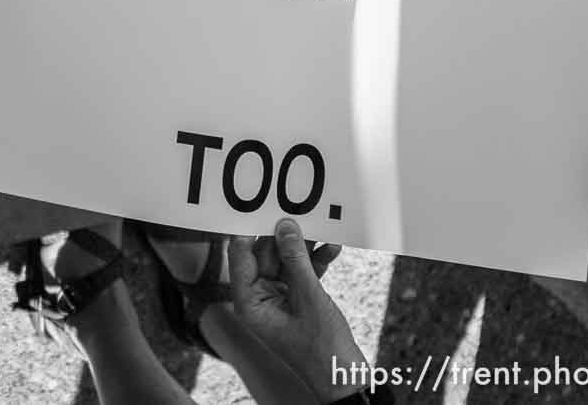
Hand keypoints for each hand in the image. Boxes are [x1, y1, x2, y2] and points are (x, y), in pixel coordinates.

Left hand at [226, 218, 367, 401]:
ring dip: (305, 247)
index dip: (252, 230)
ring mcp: (279, 301)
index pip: (241, 255)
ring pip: (286, 262)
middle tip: (300, 212)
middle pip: (265, 255)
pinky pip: (302, 274)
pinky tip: (332, 247)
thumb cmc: (323, 348)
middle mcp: (258, 300)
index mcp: (248, 303)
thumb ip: (295, 260)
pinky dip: (316, 262)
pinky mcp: (299, 302)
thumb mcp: (309, 298)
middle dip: (284, 236)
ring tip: (321, 227)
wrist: (347, 379)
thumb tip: (284, 226)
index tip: (265, 206)